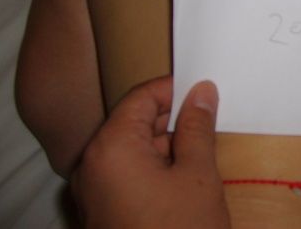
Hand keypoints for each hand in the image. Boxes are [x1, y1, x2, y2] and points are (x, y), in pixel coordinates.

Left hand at [71, 77, 230, 228]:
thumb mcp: (197, 172)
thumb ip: (197, 126)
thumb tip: (202, 91)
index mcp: (111, 148)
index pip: (140, 98)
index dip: (174, 90)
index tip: (204, 92)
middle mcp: (92, 165)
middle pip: (133, 122)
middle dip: (171, 120)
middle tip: (208, 123)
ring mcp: (93, 190)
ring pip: (132, 148)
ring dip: (165, 145)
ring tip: (200, 155)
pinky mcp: (102, 210)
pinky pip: (126, 173)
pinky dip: (153, 167)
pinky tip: (182, 179)